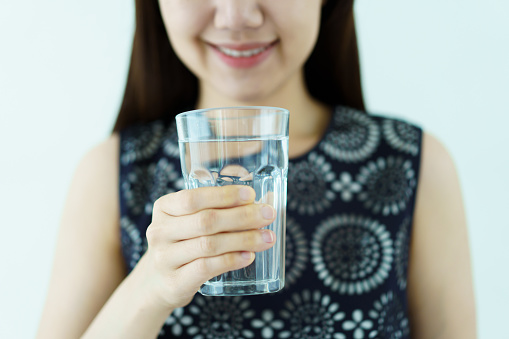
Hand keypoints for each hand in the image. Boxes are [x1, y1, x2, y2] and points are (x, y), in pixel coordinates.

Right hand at [140, 185, 275, 309]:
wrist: (159, 282)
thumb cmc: (184, 243)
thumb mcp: (191, 220)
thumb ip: (219, 206)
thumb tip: (263, 197)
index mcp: (164, 208)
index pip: (193, 198)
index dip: (224, 196)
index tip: (251, 195)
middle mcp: (159, 231)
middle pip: (205, 221)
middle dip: (242, 216)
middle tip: (268, 215)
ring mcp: (164, 258)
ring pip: (209, 245)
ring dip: (243, 239)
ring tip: (267, 237)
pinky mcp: (174, 282)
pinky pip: (206, 268)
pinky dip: (231, 260)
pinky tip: (249, 256)